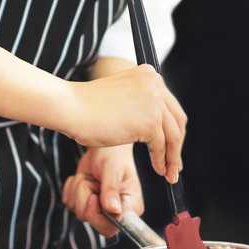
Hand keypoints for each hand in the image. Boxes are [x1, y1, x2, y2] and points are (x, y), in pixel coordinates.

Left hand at [62, 145, 142, 236]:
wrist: (104, 147)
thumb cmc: (114, 154)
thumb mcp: (112, 169)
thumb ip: (111, 190)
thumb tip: (113, 210)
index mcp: (130, 207)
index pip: (112, 227)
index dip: (98, 216)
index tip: (95, 197)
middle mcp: (117, 212)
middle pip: (92, 221)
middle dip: (84, 200)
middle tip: (92, 182)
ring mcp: (100, 209)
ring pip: (78, 212)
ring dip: (78, 190)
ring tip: (90, 178)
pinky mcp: (86, 204)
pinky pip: (69, 204)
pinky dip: (72, 189)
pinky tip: (85, 179)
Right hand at [65, 65, 186, 183]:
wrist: (70, 107)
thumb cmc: (87, 107)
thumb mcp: (122, 97)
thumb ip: (142, 105)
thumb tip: (159, 130)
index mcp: (149, 75)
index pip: (171, 106)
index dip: (174, 129)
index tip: (173, 146)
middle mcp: (155, 85)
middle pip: (178, 120)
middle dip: (177, 145)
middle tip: (176, 164)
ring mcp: (154, 102)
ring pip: (173, 135)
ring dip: (172, 157)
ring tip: (169, 172)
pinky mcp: (150, 121)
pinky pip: (161, 146)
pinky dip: (160, 160)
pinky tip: (158, 169)